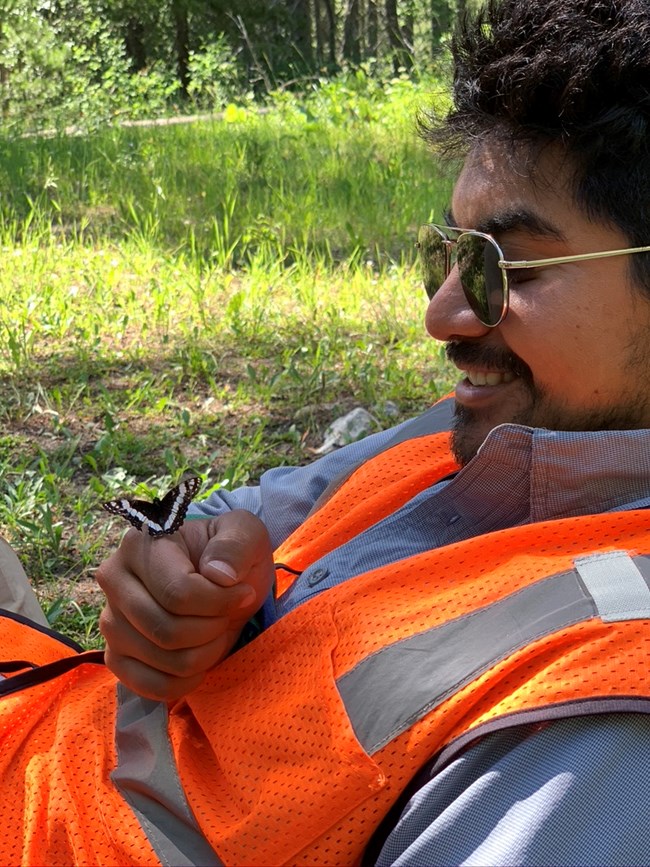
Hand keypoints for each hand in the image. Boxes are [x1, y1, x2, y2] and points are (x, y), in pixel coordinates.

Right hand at [96, 510, 273, 700]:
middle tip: (226, 615)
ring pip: (163, 659)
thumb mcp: (246, 534)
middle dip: (212, 629)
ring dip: (204, 654)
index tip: (243, 593)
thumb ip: (236, 545)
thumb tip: (219, 575)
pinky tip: (200, 659)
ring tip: (214, 631)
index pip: (178, 593)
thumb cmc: (230, 555)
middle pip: (167, 630)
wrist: (221, 581)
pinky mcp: (115, 655)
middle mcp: (113, 579)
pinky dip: (184, 681)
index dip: (220, 603)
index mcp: (140, 543)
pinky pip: (149, 686)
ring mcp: (110, 620)